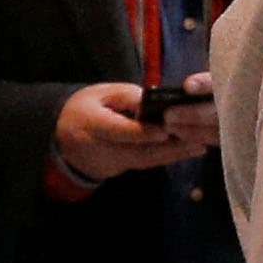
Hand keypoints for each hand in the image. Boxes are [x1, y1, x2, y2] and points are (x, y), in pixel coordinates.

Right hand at [54, 77, 214, 180]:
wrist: (63, 137)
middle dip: (168, 148)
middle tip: (196, 140)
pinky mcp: (121, 169)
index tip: (165, 130)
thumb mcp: (100, 93)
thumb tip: (153, 100)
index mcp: (90, 124)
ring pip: (144, 161)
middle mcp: (100, 147)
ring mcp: (110, 162)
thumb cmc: (87, 107)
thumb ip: (126, 96)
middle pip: (136, 151)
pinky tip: (190, 151)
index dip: (141, 133)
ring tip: (199, 147)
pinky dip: (168, 158)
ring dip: (174, 155)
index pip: (118, 131)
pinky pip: (145, 164)